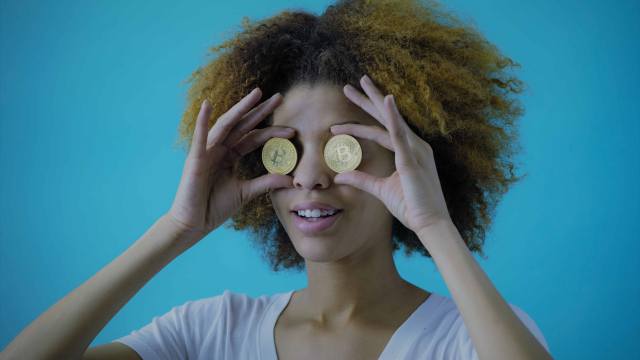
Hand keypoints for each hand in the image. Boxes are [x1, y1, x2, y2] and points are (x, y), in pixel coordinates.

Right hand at [166, 88, 293, 240]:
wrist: (193, 224)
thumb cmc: (214, 207)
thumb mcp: (246, 193)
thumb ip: (266, 183)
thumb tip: (291, 180)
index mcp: (229, 156)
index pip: (254, 138)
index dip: (272, 132)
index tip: (293, 130)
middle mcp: (219, 149)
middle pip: (243, 125)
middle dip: (260, 110)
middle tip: (280, 97)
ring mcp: (206, 152)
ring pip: (226, 125)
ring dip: (240, 108)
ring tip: (256, 94)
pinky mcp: (194, 160)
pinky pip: (200, 138)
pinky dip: (202, 121)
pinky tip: (207, 106)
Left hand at [331, 74, 451, 234]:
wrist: (430, 224)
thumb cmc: (411, 206)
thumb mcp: (381, 189)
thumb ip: (362, 179)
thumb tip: (340, 175)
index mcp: (408, 151)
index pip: (380, 131)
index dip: (359, 125)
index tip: (338, 124)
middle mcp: (414, 145)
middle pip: (385, 118)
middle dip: (367, 100)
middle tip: (349, 85)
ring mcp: (414, 150)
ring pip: (389, 120)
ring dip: (374, 101)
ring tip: (359, 84)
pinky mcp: (412, 160)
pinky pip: (400, 134)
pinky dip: (393, 116)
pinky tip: (386, 99)